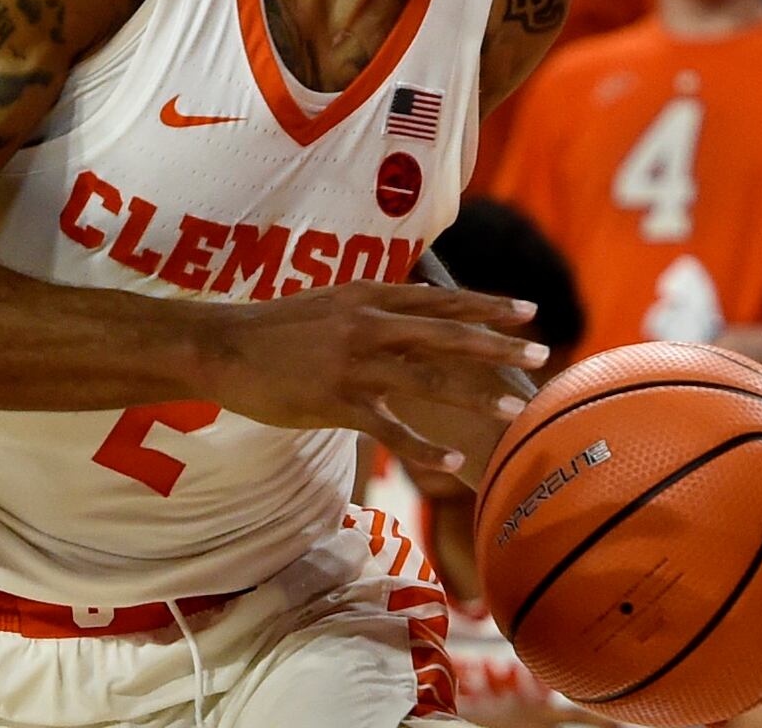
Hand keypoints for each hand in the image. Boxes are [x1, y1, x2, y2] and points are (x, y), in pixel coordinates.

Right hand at [214, 284, 543, 475]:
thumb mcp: (326, 303)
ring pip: (428, 379)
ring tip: (513, 411)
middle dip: (498, 345)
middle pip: (446, 333)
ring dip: (476, 395)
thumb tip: (409, 314)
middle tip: (541, 353)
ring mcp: (353, 363)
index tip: (528, 310)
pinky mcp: (335, 400)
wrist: (221, 347)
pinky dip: (423, 447)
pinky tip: (451, 462)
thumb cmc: (272, 329)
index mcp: (366, 297)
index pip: (439, 299)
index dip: (486, 304)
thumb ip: (369, 309)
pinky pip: (390, 428)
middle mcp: (367, 324)